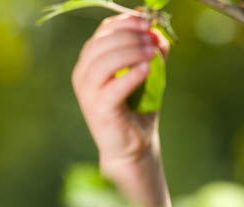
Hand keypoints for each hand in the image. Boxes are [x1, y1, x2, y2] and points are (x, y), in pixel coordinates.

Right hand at [72, 13, 169, 170]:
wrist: (134, 147)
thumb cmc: (138, 111)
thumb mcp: (148, 76)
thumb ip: (152, 55)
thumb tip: (160, 34)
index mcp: (91, 62)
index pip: (103, 33)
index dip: (125, 22)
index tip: (147, 22)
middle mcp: (83, 74)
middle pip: (101, 43)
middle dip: (129, 35)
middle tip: (152, 36)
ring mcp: (88, 92)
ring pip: (104, 61)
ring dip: (130, 51)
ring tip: (152, 51)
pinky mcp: (98, 108)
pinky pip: (113, 87)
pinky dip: (131, 75)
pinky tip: (147, 69)